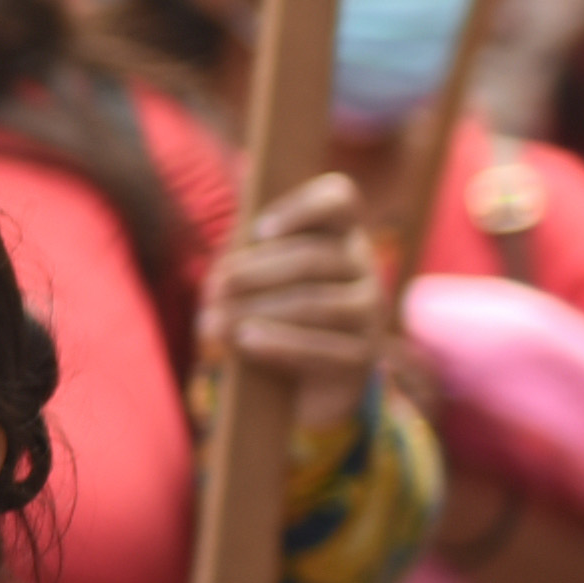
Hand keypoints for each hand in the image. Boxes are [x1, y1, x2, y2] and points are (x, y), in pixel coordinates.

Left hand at [200, 171, 385, 404]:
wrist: (299, 381)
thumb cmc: (270, 314)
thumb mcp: (256, 279)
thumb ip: (245, 258)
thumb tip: (224, 270)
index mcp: (339, 234)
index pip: (339, 201)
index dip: (302, 209)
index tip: (259, 231)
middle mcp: (363, 267)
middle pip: (313, 258)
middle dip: (256, 272)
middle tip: (216, 288)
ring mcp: (369, 312)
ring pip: (314, 303)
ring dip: (256, 310)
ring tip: (214, 322)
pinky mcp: (362, 356)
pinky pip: (321, 348)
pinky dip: (278, 343)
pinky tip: (246, 340)